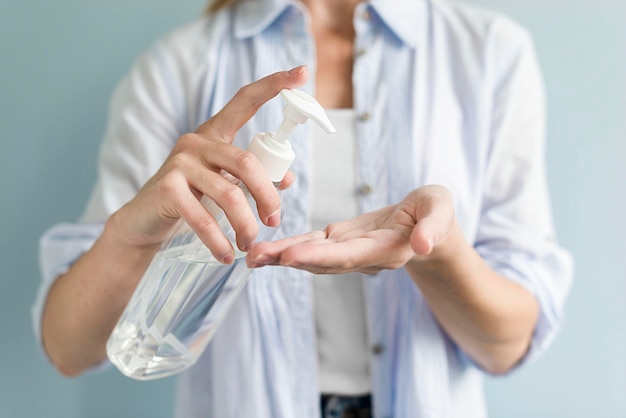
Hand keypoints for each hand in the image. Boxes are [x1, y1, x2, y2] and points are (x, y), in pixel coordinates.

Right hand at [111, 66, 307, 262]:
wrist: (145, 222)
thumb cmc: (191, 200)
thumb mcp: (224, 186)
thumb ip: (253, 179)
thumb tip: (288, 177)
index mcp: (215, 134)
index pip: (245, 100)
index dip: (274, 85)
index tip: (302, 72)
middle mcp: (197, 141)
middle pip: (248, 163)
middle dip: (268, 197)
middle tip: (274, 221)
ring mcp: (180, 161)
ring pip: (230, 194)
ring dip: (246, 226)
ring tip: (250, 244)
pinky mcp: (167, 187)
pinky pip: (204, 217)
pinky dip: (219, 241)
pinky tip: (227, 255)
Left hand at [246, 185, 455, 273]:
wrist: (428, 226)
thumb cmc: (435, 215)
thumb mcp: (441, 211)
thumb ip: (433, 227)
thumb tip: (423, 244)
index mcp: (386, 250)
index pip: (349, 255)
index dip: (320, 256)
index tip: (291, 255)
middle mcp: (362, 256)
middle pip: (322, 261)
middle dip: (288, 259)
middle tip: (256, 257)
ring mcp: (348, 251)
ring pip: (312, 256)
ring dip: (281, 257)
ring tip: (252, 256)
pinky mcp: (340, 240)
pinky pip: (312, 244)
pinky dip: (289, 247)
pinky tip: (266, 249)